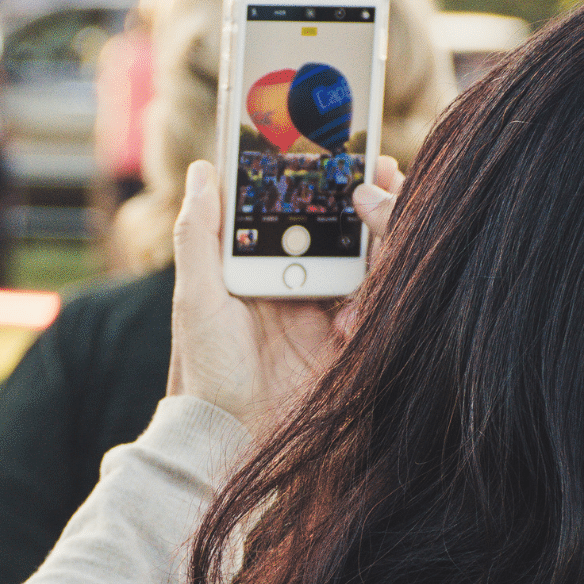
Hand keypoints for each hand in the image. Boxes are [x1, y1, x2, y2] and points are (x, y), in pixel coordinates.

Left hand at [167, 157, 402, 434]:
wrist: (230, 438)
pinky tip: (378, 265)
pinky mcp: (351, 346)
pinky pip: (380, 305)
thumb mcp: (195, 296)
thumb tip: (201, 169)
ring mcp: (328, 315)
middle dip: (367, 195)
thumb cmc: (205, 370)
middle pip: (344, 231)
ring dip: (384, 228)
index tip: (336, 144)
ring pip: (370, 261)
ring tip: (388, 196)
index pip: (300, 215)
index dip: (320, 181)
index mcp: (266, 271)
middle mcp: (301, 288)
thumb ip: (199, 234)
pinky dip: (384, 282)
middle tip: (380, 161)